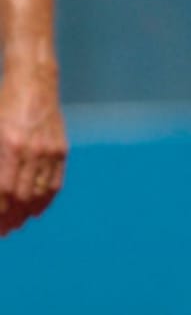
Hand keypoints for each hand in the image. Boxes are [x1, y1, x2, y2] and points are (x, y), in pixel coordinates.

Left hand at [0, 64, 66, 236]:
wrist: (33, 83)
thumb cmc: (4, 109)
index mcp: (9, 145)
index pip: (2, 192)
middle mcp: (31, 149)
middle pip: (20, 197)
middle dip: (9, 219)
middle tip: (3, 231)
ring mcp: (49, 149)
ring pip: (39, 193)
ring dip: (26, 214)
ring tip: (16, 224)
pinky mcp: (61, 148)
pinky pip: (55, 182)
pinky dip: (45, 200)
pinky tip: (35, 209)